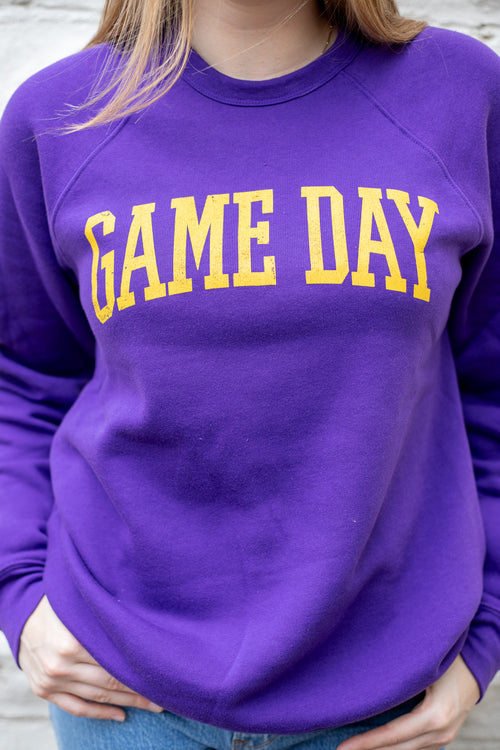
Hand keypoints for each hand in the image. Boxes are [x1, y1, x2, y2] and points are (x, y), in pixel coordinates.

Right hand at [18, 595, 163, 720]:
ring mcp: (52, 680)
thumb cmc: (60, 604)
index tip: (164, 673)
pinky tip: (121, 714)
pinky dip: (100, 713)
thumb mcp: (81, 602)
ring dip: (128, 703)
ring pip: (98, 696)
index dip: (142, 669)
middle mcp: (61, 664)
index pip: (116, 661)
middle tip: (166, 694)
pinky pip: (77, 708)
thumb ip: (106, 613)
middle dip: (141, 690)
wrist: (22, 615)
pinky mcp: (45, 691)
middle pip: (110, 681)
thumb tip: (142, 616)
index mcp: (72, 641)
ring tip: (152, 705)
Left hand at [337, 654, 479, 749]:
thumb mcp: (424, 666)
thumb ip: (398, 678)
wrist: (476, 665)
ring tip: (353, 748)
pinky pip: (413, 747)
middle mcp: (440, 732)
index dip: (366, 743)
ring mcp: (443, 738)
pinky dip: (393, 747)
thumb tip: (364, 682)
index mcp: (435, 715)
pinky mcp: (441, 737)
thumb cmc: (448, 659)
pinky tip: (375, 745)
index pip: (392, 734)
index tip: (343, 748)